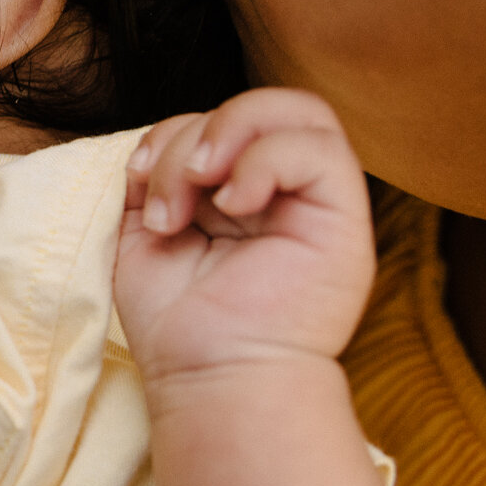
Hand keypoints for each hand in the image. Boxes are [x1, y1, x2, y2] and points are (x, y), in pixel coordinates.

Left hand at [115, 87, 376, 383]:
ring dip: (227, 135)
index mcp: (243, 193)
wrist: (210, 380)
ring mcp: (319, 203)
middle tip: (170, 195)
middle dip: (196, 133)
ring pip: (298, 110)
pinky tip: (234, 205)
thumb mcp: (145, 232)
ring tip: (198, 191)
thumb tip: (160, 142)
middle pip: (260, 105)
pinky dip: (265, 159)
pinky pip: (323, 148)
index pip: (222, 120)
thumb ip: (154, 174)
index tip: (139, 178)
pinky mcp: (345, 220)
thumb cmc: (180, 322)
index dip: (173, 131)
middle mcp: (286, 192)